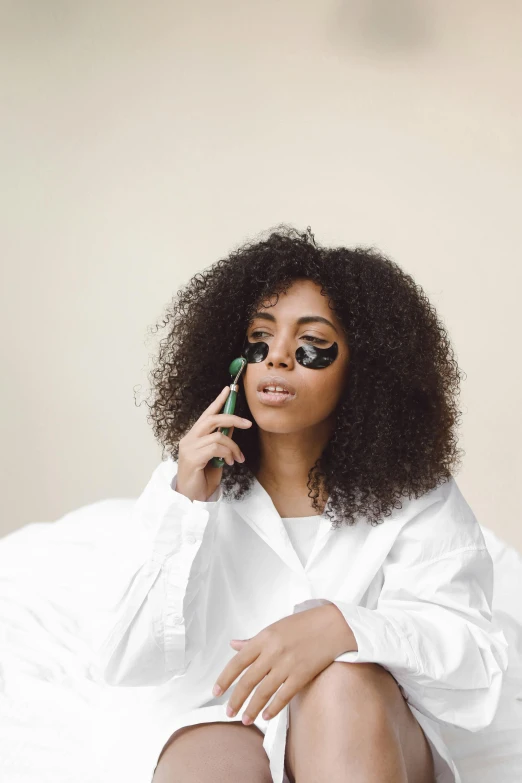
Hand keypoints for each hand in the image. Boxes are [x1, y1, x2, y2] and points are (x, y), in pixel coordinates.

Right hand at [177, 386, 252, 501]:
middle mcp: (189, 439)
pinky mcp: (192, 458)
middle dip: (232, 418)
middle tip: (248, 424)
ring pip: (217, 436)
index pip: (206, 414)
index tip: (228, 389)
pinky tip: (229, 463)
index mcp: (194, 436)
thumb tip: (233, 425)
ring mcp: (189, 448)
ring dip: (233, 446)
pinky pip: (215, 448)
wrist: (192, 498)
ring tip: (237, 458)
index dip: (218, 401)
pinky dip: (227, 454)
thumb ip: (222, 440)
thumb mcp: (217, 456)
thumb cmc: (203, 477)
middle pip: (212, 419)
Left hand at [212, 604, 357, 724]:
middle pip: (248, 680)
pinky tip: (266, 716)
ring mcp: (287, 664)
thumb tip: (234, 645)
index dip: (225, 678)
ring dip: (252, 709)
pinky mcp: (302, 675)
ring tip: (245, 719)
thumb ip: (253, 640)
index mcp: (264, 638)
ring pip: (263, 692)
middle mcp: (273, 652)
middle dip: (236, 699)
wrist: (333, 625)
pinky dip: (273, 708)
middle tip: (229, 712)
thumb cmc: (304, 624)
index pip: (238, 661)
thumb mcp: (275, 627)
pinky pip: (283, 696)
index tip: (216, 691)